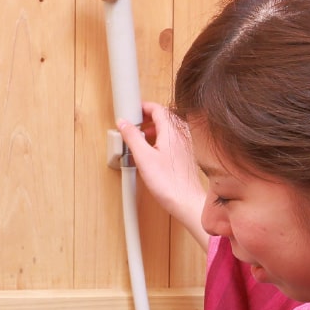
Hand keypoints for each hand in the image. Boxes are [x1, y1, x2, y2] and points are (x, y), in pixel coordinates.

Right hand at [118, 102, 208, 248]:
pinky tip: (150, 155)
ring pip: (166, 130)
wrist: (186, 201)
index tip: (133, 111)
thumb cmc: (168, 183)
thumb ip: (132, 137)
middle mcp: (180, 135)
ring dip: (152, 132)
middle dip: (146, 119)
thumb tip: (123, 123)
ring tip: (139, 140)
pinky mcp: (185, 156)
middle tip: (134, 125)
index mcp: (171, 130)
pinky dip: (159, 142)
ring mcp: (185, 145)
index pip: (157, 108)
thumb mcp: (143, 157)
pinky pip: (170, 142)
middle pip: (162, 118)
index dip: (143, 107)